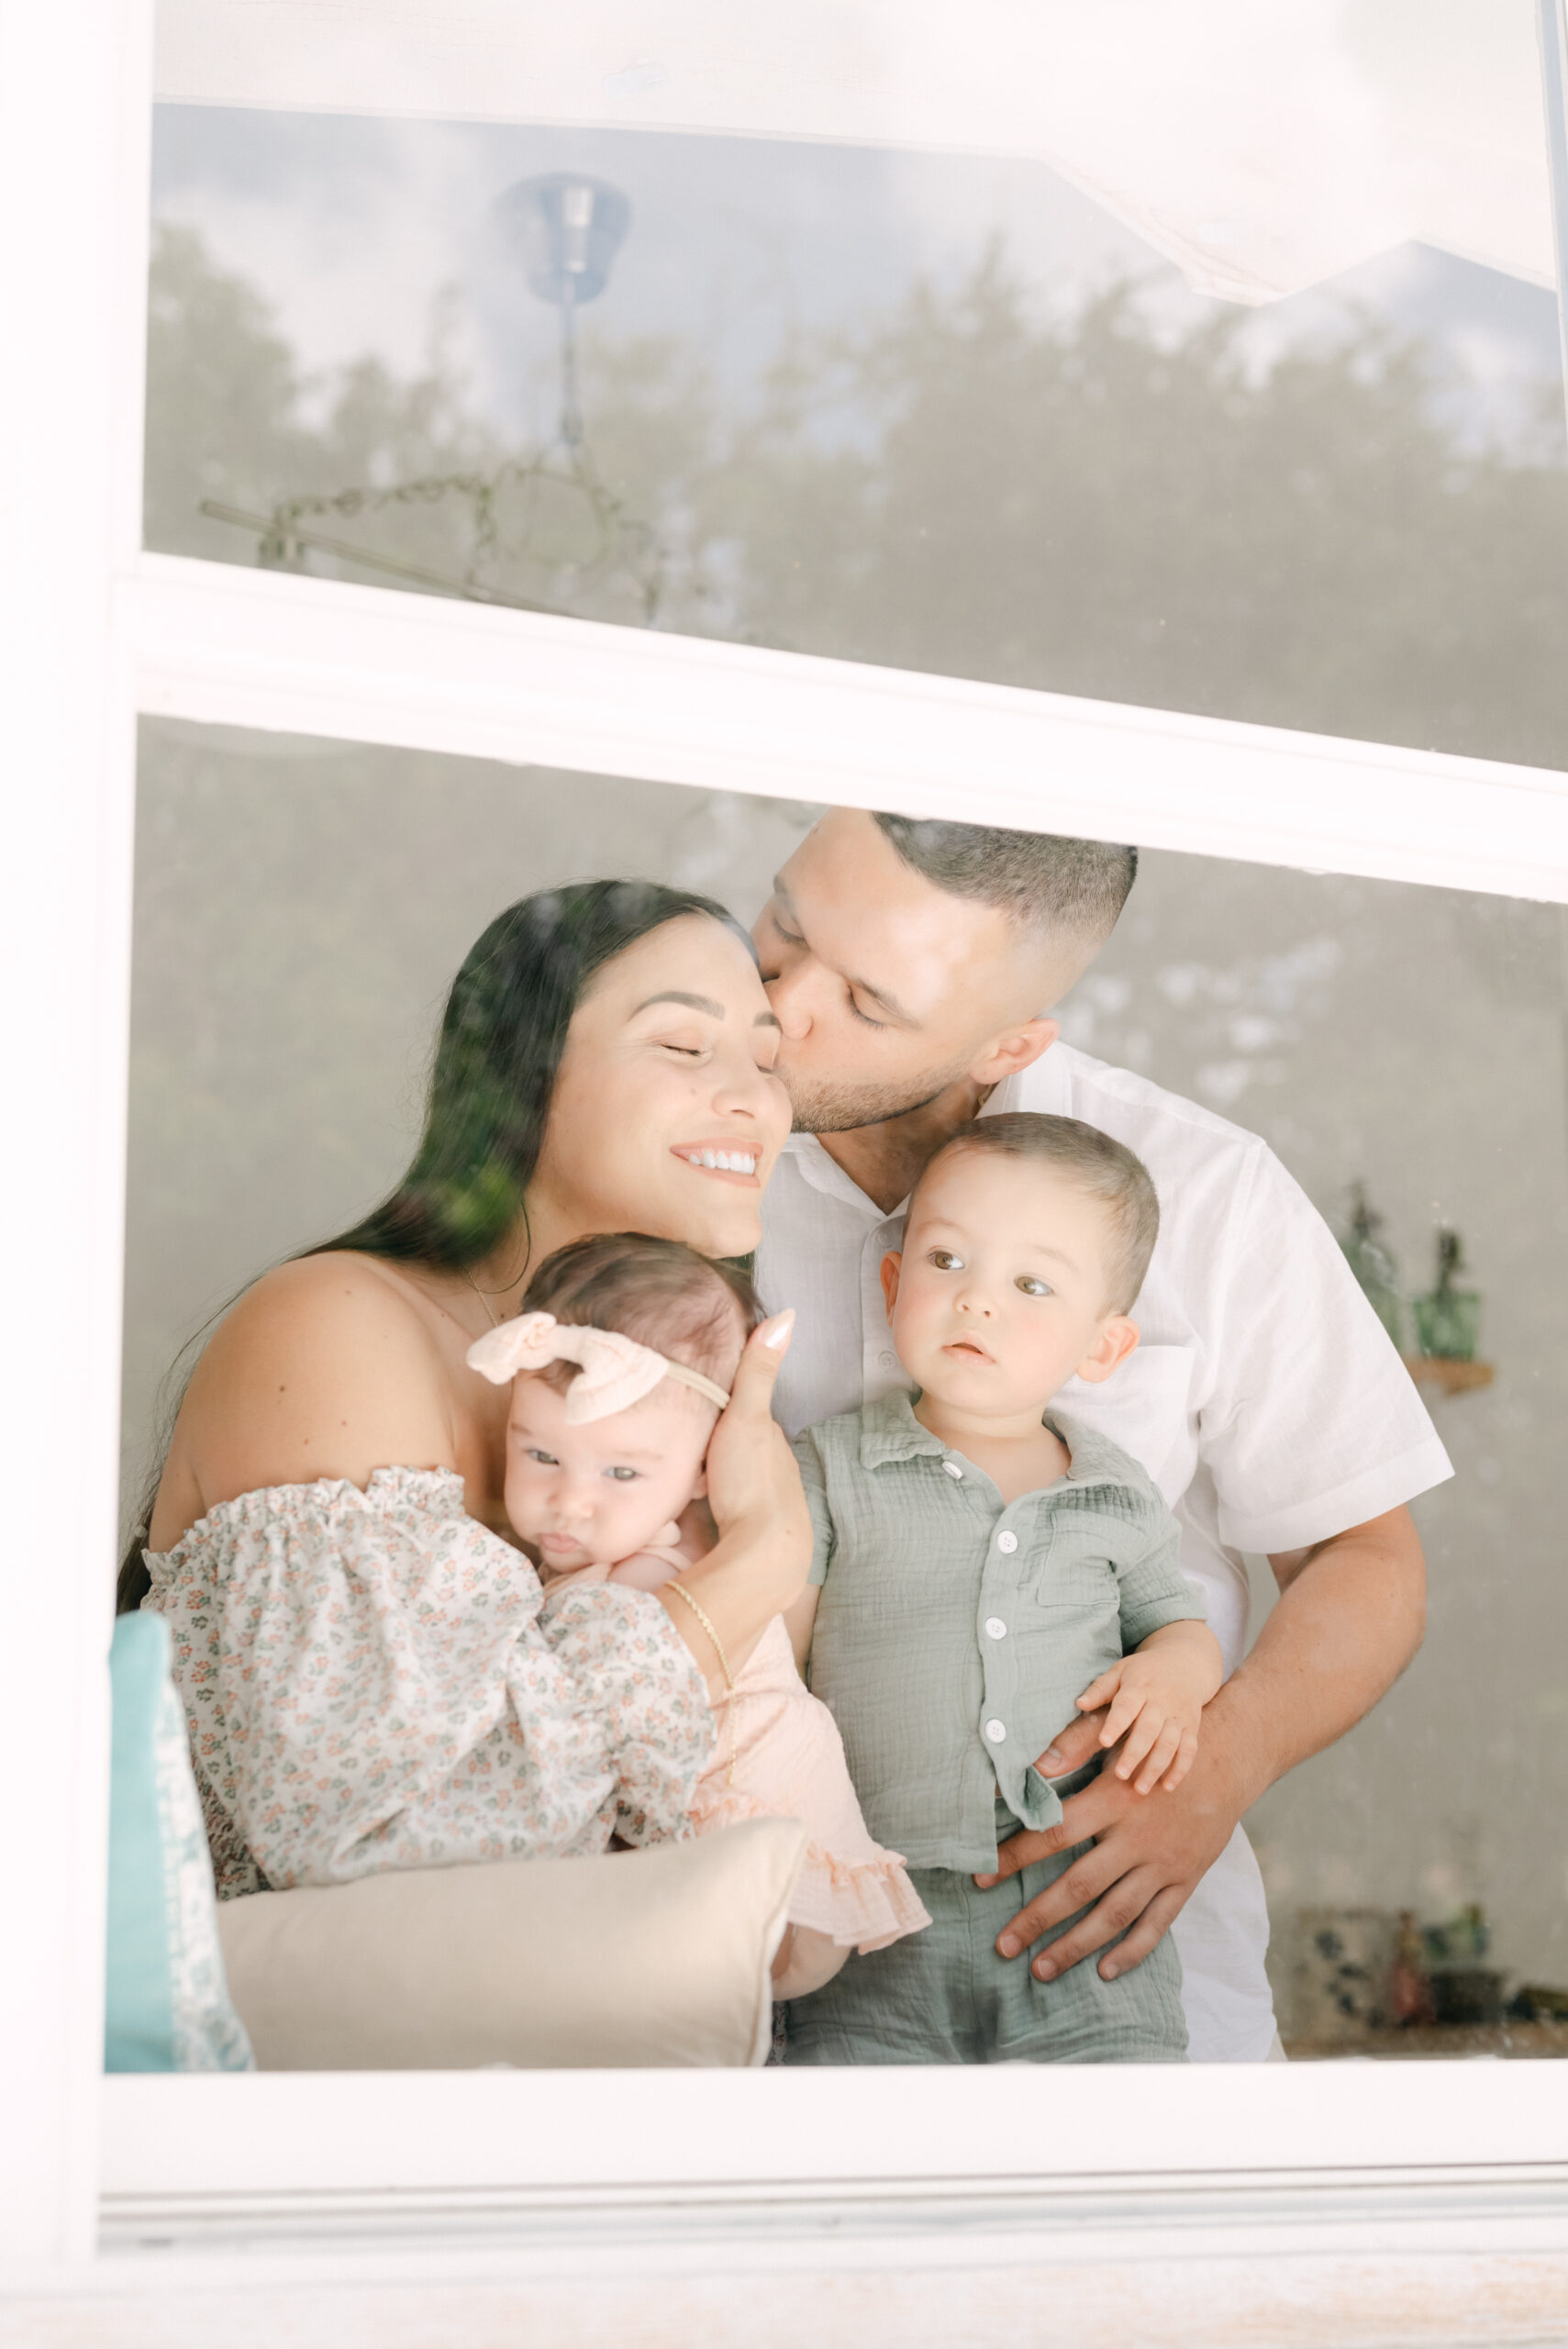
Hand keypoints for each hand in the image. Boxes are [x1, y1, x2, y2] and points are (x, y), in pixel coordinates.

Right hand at [702, 1311, 803, 1563]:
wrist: (763, 1554)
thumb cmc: (752, 1482)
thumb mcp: (747, 1417)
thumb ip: (758, 1370)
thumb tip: (786, 1314)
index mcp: (772, 1440)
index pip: (745, 1414)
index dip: (722, 1408)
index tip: (696, 1405)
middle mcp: (776, 1469)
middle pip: (737, 1448)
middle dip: (714, 1445)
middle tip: (684, 1446)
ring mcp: (768, 1501)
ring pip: (733, 1479)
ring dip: (712, 1477)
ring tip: (686, 1478)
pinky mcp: (753, 1532)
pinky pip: (728, 1508)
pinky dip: (714, 1503)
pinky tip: (697, 1509)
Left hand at [974, 1702, 1247, 1982]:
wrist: (1228, 1759)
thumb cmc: (1156, 1745)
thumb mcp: (1114, 1740)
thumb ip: (1070, 1749)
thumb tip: (1027, 1768)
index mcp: (1113, 1800)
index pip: (1054, 1835)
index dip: (1014, 1858)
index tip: (981, 1879)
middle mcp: (1136, 1838)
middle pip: (1080, 1886)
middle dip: (1037, 1918)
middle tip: (1003, 1944)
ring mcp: (1163, 1864)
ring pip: (1115, 1914)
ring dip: (1076, 1946)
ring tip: (1041, 1969)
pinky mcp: (1186, 1880)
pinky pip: (1157, 1923)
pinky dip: (1132, 1951)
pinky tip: (1104, 1970)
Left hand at [1073, 1628, 1218, 1794]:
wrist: (1185, 1665)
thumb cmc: (1144, 1672)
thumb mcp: (1120, 1671)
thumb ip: (1100, 1689)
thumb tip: (1079, 1704)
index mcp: (1139, 1685)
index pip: (1127, 1705)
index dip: (1116, 1723)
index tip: (1103, 1741)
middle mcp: (1162, 1701)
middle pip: (1149, 1729)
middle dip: (1135, 1753)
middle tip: (1120, 1775)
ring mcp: (1179, 1715)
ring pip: (1170, 1744)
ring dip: (1156, 1767)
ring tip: (1140, 1789)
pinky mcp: (1191, 1727)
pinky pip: (1189, 1750)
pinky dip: (1180, 1769)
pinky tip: (1167, 1787)